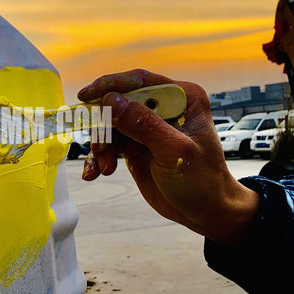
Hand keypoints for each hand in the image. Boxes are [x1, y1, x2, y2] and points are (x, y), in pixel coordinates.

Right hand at [78, 69, 258, 246]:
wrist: (205, 211)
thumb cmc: (203, 180)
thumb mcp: (174, 151)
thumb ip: (144, 125)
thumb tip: (111, 100)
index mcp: (181, 98)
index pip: (141, 81)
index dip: (111, 86)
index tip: (87, 96)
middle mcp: (163, 107)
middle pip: (119, 103)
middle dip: (104, 125)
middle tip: (99, 147)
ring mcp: (147, 127)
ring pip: (110, 125)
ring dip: (102, 146)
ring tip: (105, 167)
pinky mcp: (135, 146)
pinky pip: (109, 144)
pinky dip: (99, 157)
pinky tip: (95, 172)